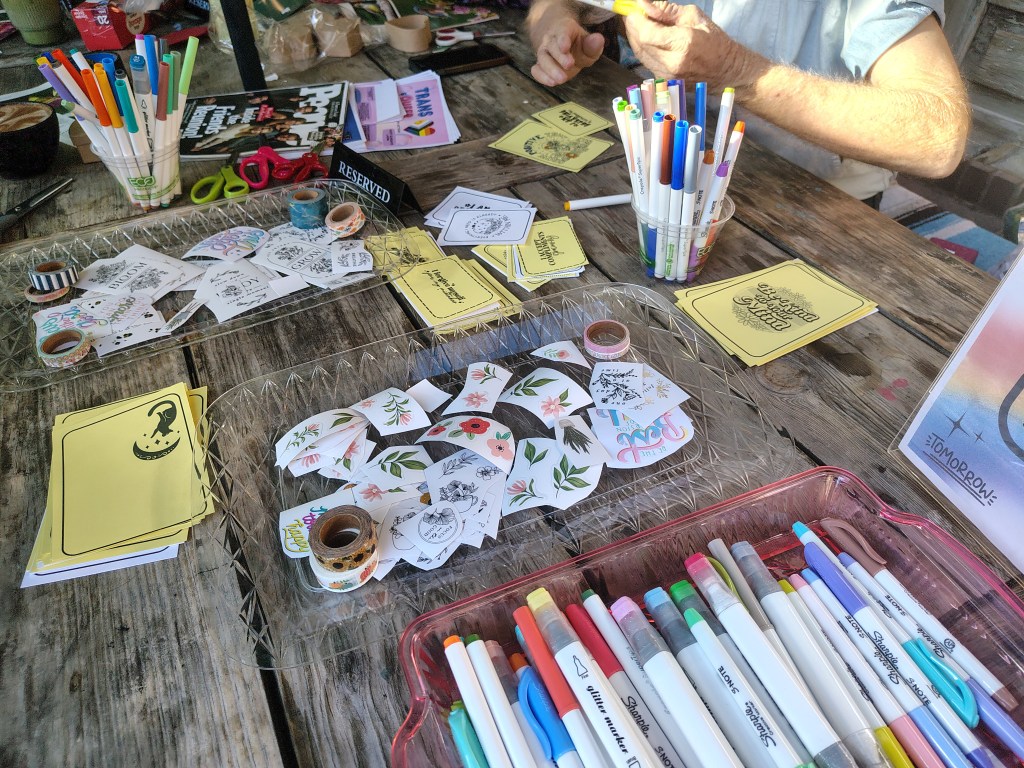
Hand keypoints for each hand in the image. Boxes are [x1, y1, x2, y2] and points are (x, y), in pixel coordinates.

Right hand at [530, 16, 604, 86]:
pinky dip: (541, 76)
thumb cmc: (578, 46)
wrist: (564, 47)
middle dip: (559, 57)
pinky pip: (536, 70)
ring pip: (543, 59)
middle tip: (569, 65)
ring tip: (561, 80)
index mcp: (564, 29)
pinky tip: (552, 82)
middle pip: (551, 46)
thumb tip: (598, 39)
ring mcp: (544, 52)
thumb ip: (592, 44)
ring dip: (551, 70)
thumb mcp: (588, 44)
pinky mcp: (540, 65)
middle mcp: (550, 39)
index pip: (561, 32)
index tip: (565, 47)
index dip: (562, 39)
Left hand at [624, 0, 758, 88]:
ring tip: (641, 24)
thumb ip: (666, 10)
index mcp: (683, 44)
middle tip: (634, 14)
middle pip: (640, 44)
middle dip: (633, 27)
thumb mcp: (693, 16)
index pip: (647, 33)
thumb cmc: (714, 41)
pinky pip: (646, 61)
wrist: (726, 70)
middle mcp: (672, 63)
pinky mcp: (664, 81)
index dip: (636, 20)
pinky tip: (648, 39)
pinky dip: (643, 48)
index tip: (633, 10)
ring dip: (636, 38)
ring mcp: (667, 75)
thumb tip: (644, 3)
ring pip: (640, 54)